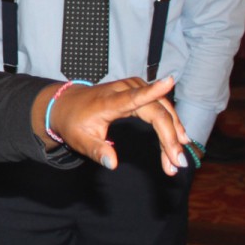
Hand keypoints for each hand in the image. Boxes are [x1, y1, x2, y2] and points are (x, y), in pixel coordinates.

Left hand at [41, 77, 191, 175]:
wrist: (66, 104)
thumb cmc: (74, 122)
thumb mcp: (79, 140)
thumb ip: (96, 151)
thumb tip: (112, 164)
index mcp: (108, 101)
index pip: (133, 96)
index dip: (152, 90)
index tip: (169, 81)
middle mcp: (123, 90)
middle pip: (156, 110)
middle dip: (170, 136)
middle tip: (176, 162)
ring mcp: (132, 87)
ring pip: (162, 108)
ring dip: (174, 132)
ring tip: (177, 157)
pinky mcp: (137, 89)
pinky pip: (159, 106)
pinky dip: (170, 123)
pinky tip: (178, 138)